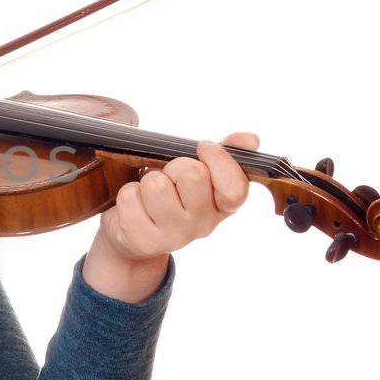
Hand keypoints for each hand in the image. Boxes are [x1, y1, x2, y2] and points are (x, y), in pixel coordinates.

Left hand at [83, 132, 258, 300]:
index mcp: (223, 206)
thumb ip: (226, 155)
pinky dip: (128, 193)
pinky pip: (130, 197)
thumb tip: (250, 139)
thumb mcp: (200, 174)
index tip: (203, 147)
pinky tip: (135, 205)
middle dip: (175, 166)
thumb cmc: (171, 195)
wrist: (135, 237)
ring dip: (148, 179)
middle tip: (169, 177)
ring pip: (157, 185)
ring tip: (150, 191)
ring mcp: (175, 236)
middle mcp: (203, 224)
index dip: (219, 161)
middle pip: (193, 175)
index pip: (235, 188)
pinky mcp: (145, 240)